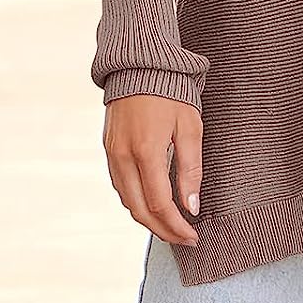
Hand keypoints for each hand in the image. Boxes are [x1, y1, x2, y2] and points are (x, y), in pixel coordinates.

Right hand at [103, 93, 202, 244]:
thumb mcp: (190, 127)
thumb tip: (191, 207)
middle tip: (183, 238)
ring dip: (148, 218)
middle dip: (162, 230)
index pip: (160, 205)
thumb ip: (190, 170)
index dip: (177, 226)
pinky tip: (152, 202)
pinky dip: (136, 200)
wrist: (140, 64)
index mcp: (146, 152)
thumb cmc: (172, 92)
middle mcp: (123, 157)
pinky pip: (120, 185)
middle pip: (140, 210)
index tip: (193, 236)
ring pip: (127, 200)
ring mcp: (112, 153)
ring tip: (171, 225)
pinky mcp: (108, 148)